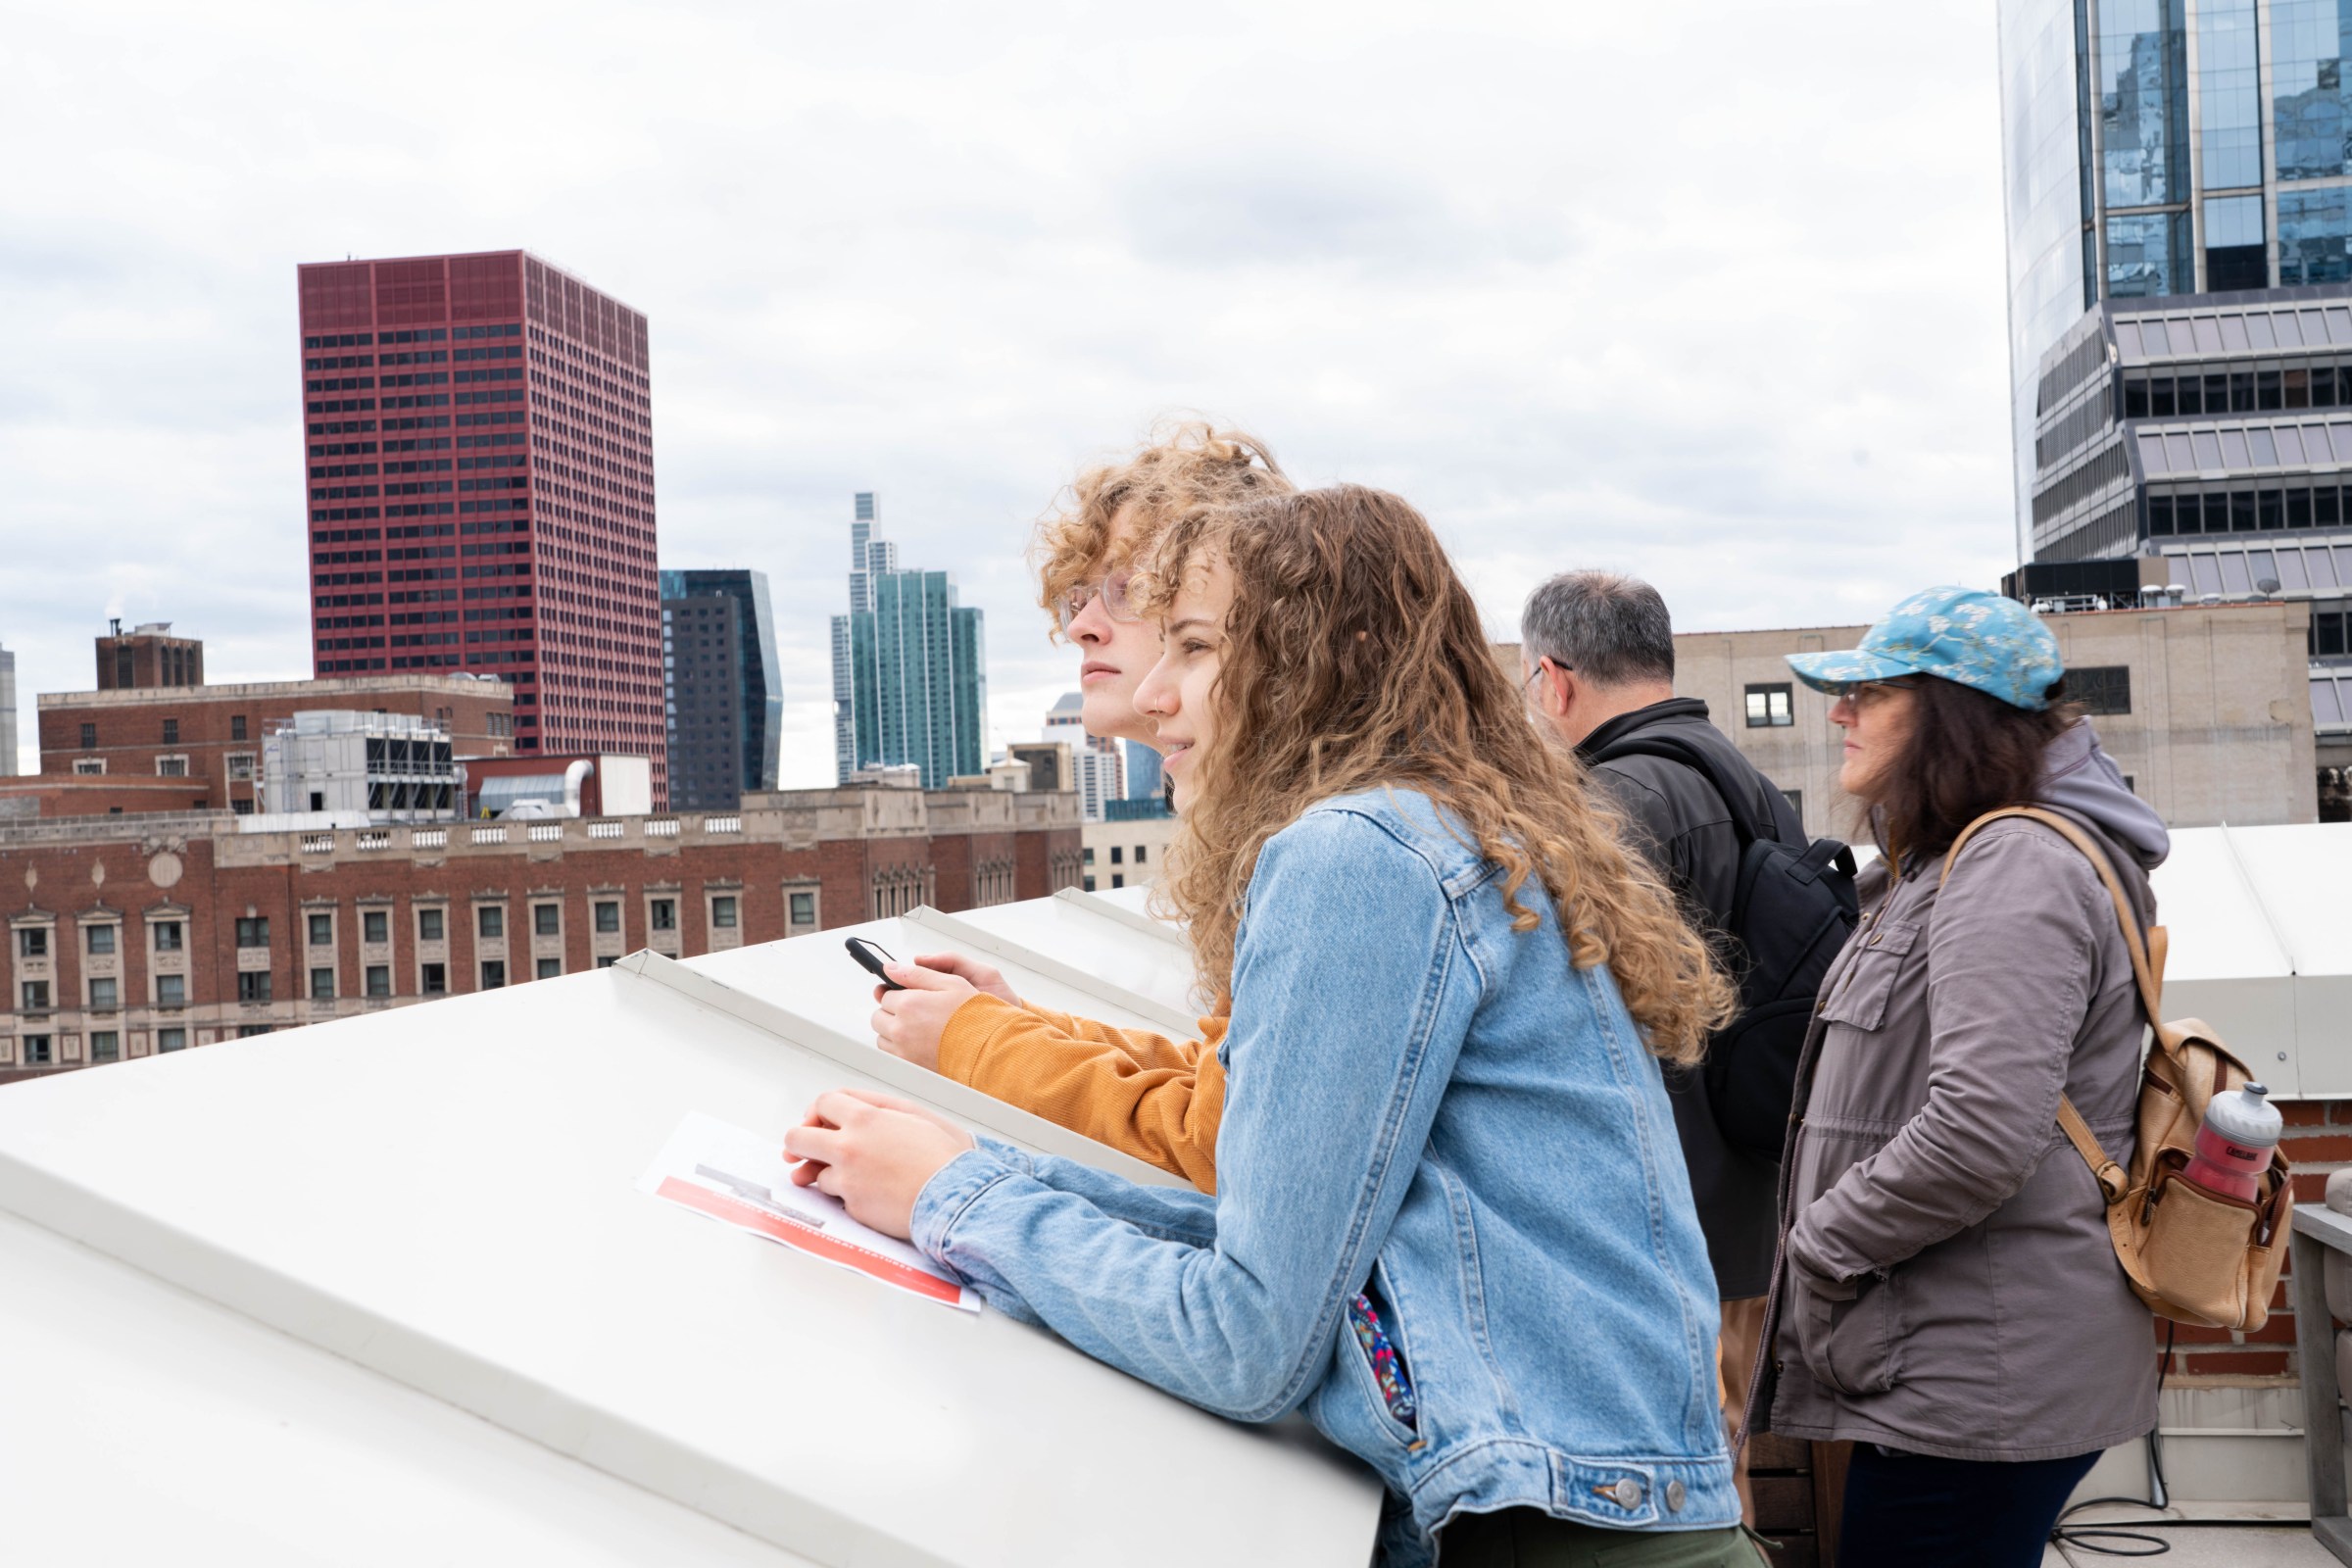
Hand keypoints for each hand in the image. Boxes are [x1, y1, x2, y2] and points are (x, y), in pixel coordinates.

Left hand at [782, 1089, 976, 1238]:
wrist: (955, 1195)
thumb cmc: (941, 1156)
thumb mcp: (911, 1116)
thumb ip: (874, 1108)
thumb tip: (845, 1111)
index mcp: (864, 1118)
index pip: (823, 1103)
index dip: (818, 1112)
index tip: (820, 1121)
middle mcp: (848, 1147)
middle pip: (798, 1138)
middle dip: (798, 1144)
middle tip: (804, 1151)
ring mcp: (847, 1179)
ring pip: (816, 1174)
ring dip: (831, 1174)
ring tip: (858, 1176)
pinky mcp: (853, 1206)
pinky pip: (839, 1199)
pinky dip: (851, 1197)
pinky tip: (874, 1194)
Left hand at [870, 954, 1008, 1070]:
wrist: (988, 1050)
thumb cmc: (975, 1017)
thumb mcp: (951, 983)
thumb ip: (917, 973)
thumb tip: (891, 968)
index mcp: (909, 1004)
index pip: (885, 994)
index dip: (898, 992)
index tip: (909, 994)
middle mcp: (901, 1028)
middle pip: (878, 1016)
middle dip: (891, 1010)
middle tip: (913, 1009)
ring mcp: (903, 1049)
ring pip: (882, 1036)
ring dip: (892, 1029)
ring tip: (917, 1026)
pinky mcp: (909, 1065)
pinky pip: (890, 1053)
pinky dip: (897, 1046)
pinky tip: (917, 1040)